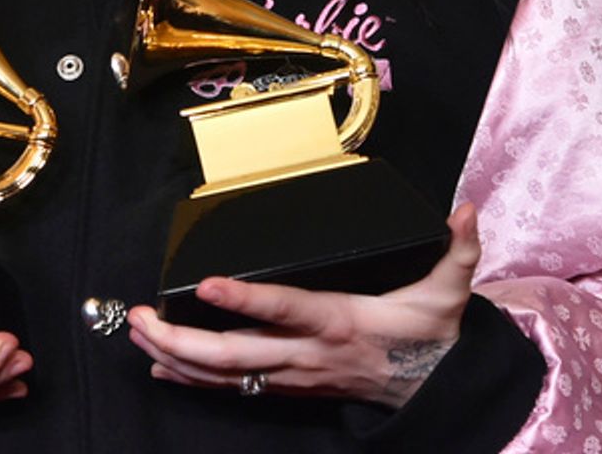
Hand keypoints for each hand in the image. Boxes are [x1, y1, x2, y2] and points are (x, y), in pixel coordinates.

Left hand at [125, 203, 480, 409]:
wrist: (434, 390)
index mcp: (339, 322)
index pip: (286, 310)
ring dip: (175, 356)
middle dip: (181, 339)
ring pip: (225, 375)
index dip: (247, 301)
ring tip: (136, 333)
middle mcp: (307, 353)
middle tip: (139, 317)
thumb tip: (465, 211)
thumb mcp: (449, 291)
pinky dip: (192, 378)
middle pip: (235, 355)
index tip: (210, 284)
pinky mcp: (288, 387)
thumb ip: (457, 250)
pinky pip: (231, 388)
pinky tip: (160, 364)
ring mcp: (293, 375)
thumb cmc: (431, 336)